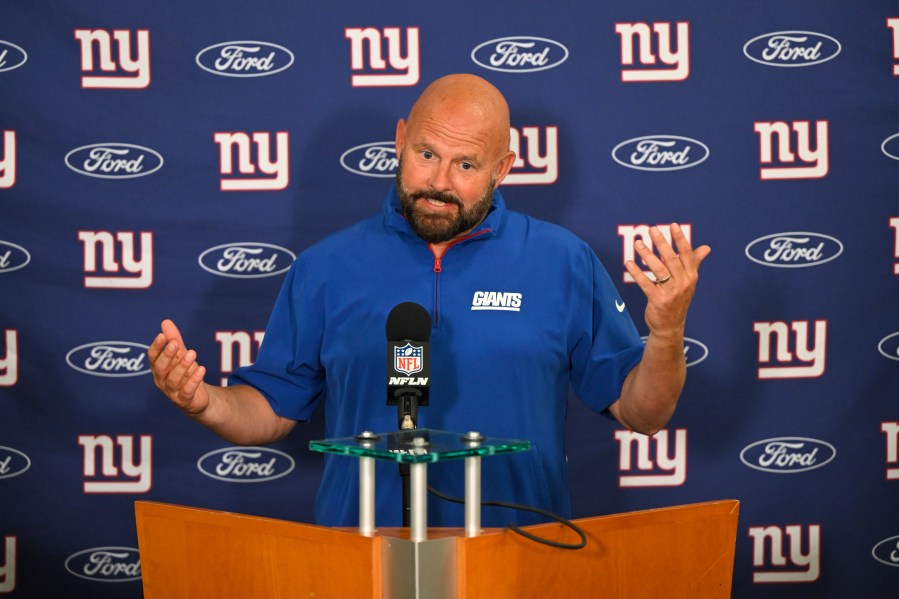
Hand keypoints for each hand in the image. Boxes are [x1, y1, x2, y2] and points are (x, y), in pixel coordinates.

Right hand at [148, 319, 209, 415]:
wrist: (198, 398)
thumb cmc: (186, 374)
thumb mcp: (181, 355)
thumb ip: (174, 340)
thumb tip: (165, 322)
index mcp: (158, 368)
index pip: (152, 357)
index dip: (156, 347)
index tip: (162, 335)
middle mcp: (162, 381)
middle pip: (160, 368)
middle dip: (167, 355)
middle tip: (175, 344)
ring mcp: (172, 392)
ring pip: (173, 380)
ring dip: (183, 366)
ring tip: (193, 353)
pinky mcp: (184, 400)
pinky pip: (187, 391)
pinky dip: (194, 380)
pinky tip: (201, 369)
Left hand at [625, 223, 710, 339]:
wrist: (671, 326)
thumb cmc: (678, 300)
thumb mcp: (688, 282)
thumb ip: (695, 263)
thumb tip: (706, 248)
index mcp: (691, 276)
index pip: (687, 254)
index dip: (680, 239)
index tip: (673, 225)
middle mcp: (683, 283)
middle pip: (671, 259)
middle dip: (661, 243)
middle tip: (652, 229)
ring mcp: (671, 292)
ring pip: (658, 269)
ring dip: (647, 255)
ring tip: (638, 243)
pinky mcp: (658, 300)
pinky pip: (646, 283)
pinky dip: (637, 273)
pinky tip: (629, 263)